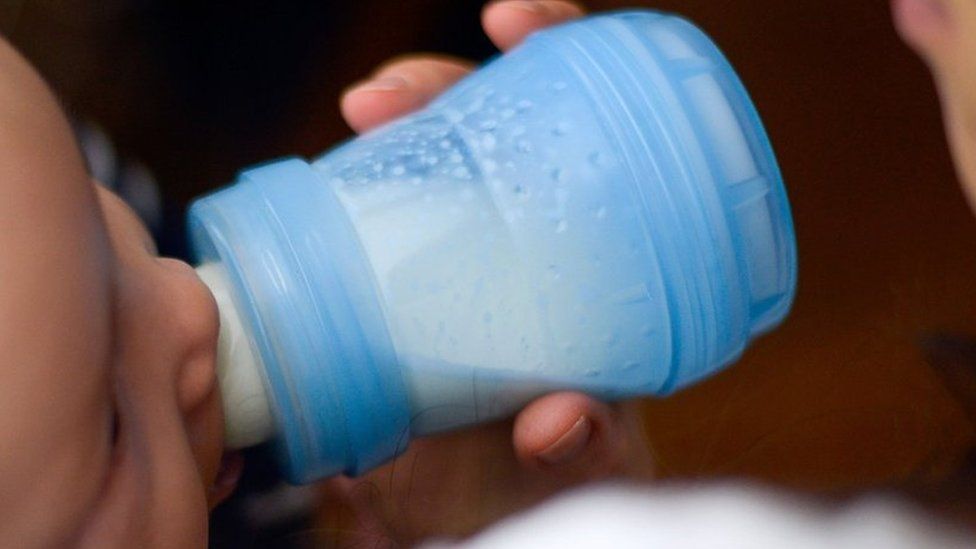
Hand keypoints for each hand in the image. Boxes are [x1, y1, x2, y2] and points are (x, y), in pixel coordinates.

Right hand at [316, 2, 655, 545]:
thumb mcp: (578, 462)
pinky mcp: (401, 279)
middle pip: (497, 124)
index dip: (562, 56)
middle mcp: (531, 238)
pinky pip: (378, 212)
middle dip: (446, 83)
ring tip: (366, 110)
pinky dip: (352, 183)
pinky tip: (332, 172)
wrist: (472, 509)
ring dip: (397, 116)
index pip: (591, 127)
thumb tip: (557, 417)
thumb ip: (584, 444)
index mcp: (597, 259)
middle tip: (392, 95)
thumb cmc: (545, 478)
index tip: (518, 26)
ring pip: (428, 156)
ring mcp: (460, 252)